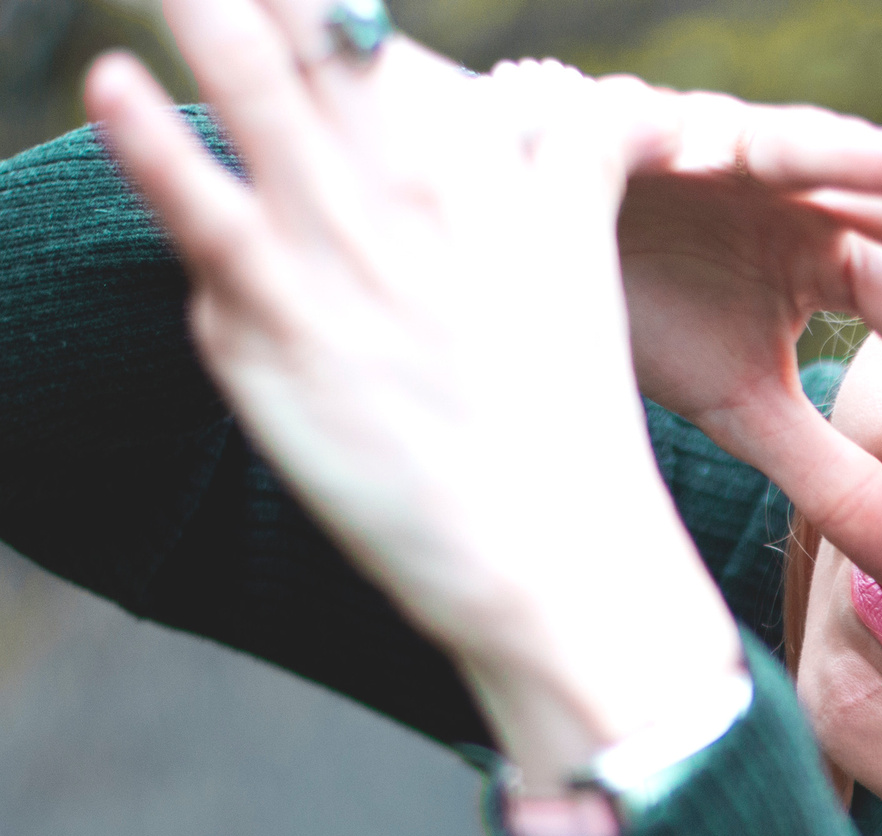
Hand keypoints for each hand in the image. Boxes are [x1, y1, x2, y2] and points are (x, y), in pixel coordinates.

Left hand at [83, 2, 743, 786]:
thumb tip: (591, 109)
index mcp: (486, 171)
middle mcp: (409, 190)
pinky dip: (146, 136)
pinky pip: (191, 209)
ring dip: (206, 10)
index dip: (328, 3)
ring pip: (250, 88)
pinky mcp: (264, 327)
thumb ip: (573, 169)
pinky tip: (112, 82)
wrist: (550, 555)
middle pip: (314, 37)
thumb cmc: (567, 421)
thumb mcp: (585, 267)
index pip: (376, 42)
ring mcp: (329, 252)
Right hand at [610, 92, 881, 580]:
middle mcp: (795, 197)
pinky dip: (773, 144)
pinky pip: (719, 136)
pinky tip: (823, 150)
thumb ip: (830, 475)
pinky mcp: (649, 124)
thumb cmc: (631, 304)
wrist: (488, 239)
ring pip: (826, 159)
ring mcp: (728, 148)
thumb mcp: (742, 407)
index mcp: (823, 259)